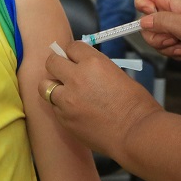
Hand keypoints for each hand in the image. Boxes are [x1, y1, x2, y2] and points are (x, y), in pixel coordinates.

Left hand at [40, 41, 161, 158]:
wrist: (135, 134)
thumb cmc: (136, 106)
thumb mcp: (119, 75)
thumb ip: (97, 69)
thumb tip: (86, 70)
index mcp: (93, 63)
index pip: (71, 47)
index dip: (73, 53)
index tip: (75, 58)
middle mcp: (76, 78)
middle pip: (52, 62)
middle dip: (58, 65)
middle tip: (65, 72)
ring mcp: (67, 100)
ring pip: (44, 86)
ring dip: (53, 87)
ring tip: (66, 93)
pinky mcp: (64, 118)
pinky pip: (54, 107)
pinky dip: (61, 107)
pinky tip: (74, 111)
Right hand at [133, 0, 180, 63]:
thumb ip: (162, 22)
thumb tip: (143, 21)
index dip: (142, 5)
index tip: (153, 20)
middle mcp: (174, 8)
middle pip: (147, 19)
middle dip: (157, 35)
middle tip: (174, 38)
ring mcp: (179, 21)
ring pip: (157, 35)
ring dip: (168, 46)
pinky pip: (168, 45)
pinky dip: (177, 51)